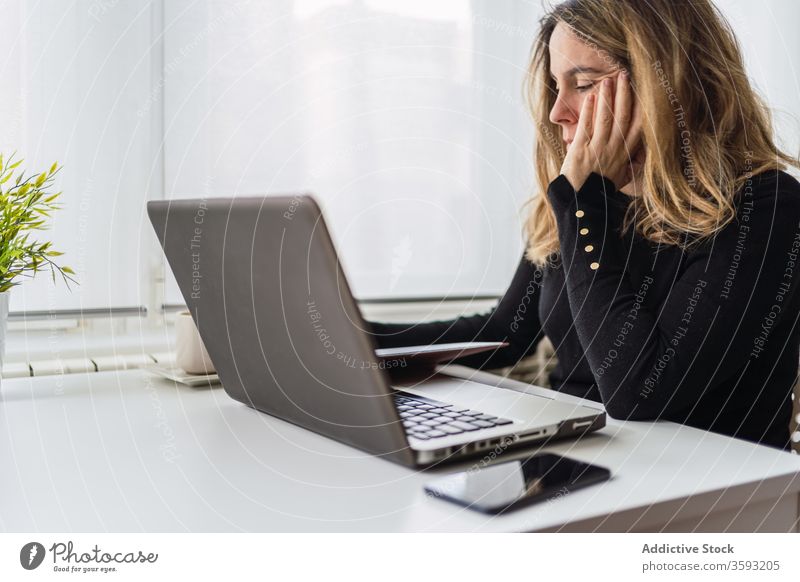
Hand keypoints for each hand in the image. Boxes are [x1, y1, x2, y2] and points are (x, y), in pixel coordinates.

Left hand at [560, 70, 642, 191]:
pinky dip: (590, 111)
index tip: (643, 90)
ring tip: (608, 80)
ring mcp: (597, 149)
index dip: (641, 106)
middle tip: (625, 75)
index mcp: (625, 154)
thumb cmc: (600, 191)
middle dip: (624, 94)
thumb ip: (629, 165)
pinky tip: (592, 97)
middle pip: (622, 116)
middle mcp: (614, 149)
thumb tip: (641, 157)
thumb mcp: (621, 178)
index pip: (637, 126)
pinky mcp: (580, 151)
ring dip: (607, 97)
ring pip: (606, 118)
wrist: (582, 203)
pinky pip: (586, 127)